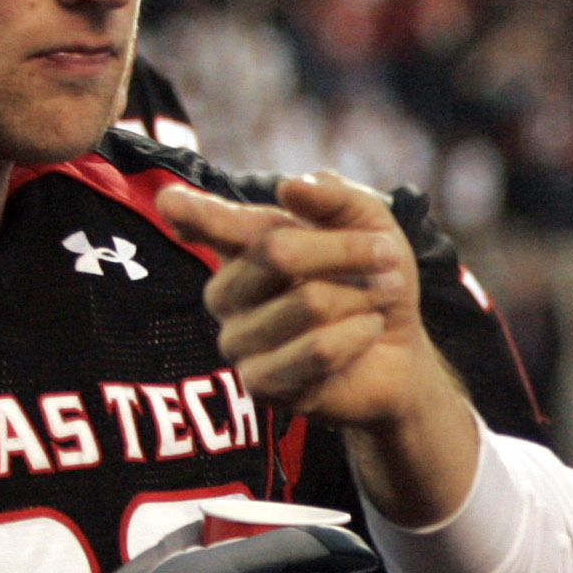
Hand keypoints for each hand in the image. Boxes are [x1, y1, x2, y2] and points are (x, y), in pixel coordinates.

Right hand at [158, 172, 482, 524]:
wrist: (398, 352)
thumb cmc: (372, 281)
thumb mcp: (371, 226)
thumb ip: (336, 198)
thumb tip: (290, 188)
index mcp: (238, 246)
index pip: (198, 222)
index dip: (190, 211)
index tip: (174, 203)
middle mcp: (225, 292)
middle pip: (278, 251)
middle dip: (347, 250)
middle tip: (389, 256)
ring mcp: (237, 341)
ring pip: (308, 303)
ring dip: (362, 295)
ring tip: (382, 296)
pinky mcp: (261, 385)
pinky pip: (317, 351)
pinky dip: (359, 335)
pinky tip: (368, 331)